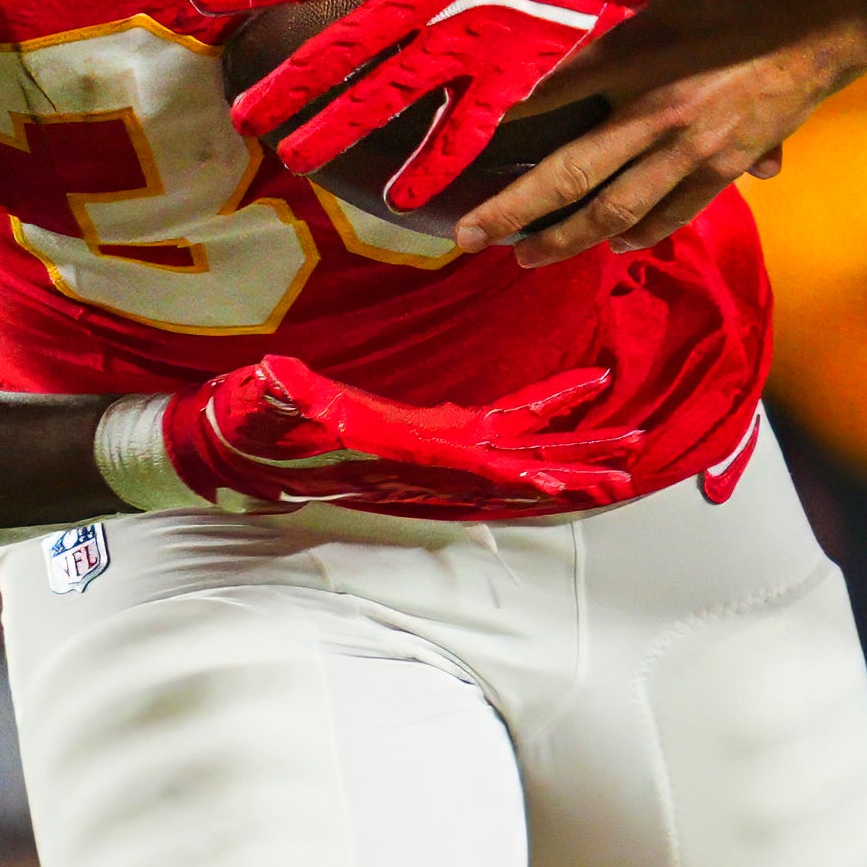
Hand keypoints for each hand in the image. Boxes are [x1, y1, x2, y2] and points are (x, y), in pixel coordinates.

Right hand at [162, 357, 645, 519]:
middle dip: (574, 471)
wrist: (234, 446)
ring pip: (516, 456)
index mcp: (400, 450)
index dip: (524, 474)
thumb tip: (275, 382)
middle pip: (516, 469)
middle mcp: (426, 459)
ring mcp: (431, 450)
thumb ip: (274, 397)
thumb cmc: (252, 425)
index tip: (571, 484)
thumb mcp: (260, 404)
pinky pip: (497, 431)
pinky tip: (570, 409)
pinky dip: (537, 424)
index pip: (474, 467)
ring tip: (627, 451)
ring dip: (571, 455)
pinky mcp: (428, 432)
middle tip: (632, 469)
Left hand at [194, 0, 694, 207]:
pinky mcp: (510, 72)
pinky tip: (400, 197)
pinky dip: (432, 166)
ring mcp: (464, 40)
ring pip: (385, 98)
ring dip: (336, 131)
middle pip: (335, 52)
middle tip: (242, 119)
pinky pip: (463, 130)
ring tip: (295, 161)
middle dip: (283, 88)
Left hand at [456, 0, 866, 265]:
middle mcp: (650, 110)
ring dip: (563, 239)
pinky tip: (613, 244)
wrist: (827, 21)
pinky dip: (637, 232)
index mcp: (631, 53)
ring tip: (524, 258)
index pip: (545, 93)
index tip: (457, 141)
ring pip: (612, 209)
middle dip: (510, 212)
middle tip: (466, 237)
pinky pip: (670, 213)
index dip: (496, 120)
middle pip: (566, 174)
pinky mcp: (723, 169)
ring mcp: (687, 148)